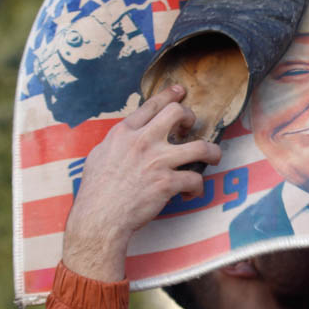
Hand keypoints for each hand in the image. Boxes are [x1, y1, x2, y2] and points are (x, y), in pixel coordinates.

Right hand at [62, 86, 221, 281]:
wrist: (99, 217)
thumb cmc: (95, 191)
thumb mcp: (99, 155)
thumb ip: (116, 143)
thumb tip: (124, 139)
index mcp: (125, 133)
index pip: (151, 105)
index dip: (169, 95)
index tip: (179, 91)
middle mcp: (143, 141)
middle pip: (178, 113)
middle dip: (190, 117)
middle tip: (190, 129)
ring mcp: (157, 161)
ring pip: (200, 146)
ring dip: (212, 152)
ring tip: (213, 157)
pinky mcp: (167, 183)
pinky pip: (195, 179)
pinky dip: (196, 188)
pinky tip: (190, 194)